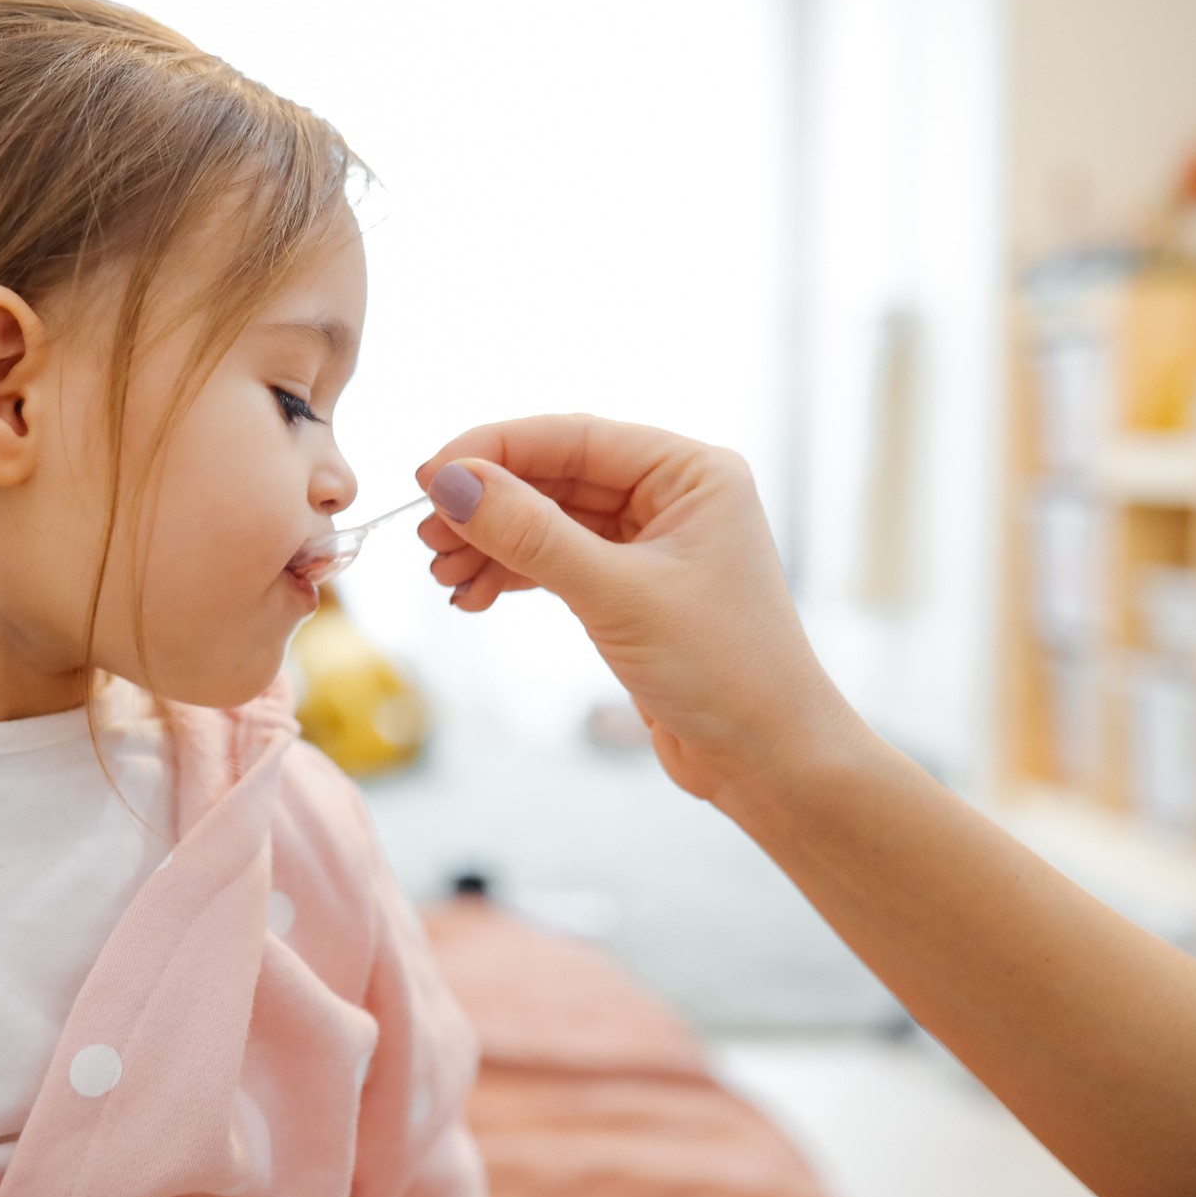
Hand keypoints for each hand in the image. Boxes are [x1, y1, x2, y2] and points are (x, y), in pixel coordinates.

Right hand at [415, 413, 866, 805]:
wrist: (769, 761)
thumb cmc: (723, 670)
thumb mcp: (615, 595)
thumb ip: (529, 534)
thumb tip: (450, 482)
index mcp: (690, 471)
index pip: (573, 436)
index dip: (493, 450)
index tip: (427, 478)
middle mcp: (673, 495)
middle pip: (553, 475)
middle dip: (486, 504)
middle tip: (426, 536)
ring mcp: (651, 543)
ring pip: (548, 521)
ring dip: (491, 544)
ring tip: (443, 576)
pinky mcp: (632, 590)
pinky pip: (556, 561)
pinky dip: (512, 575)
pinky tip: (474, 596)